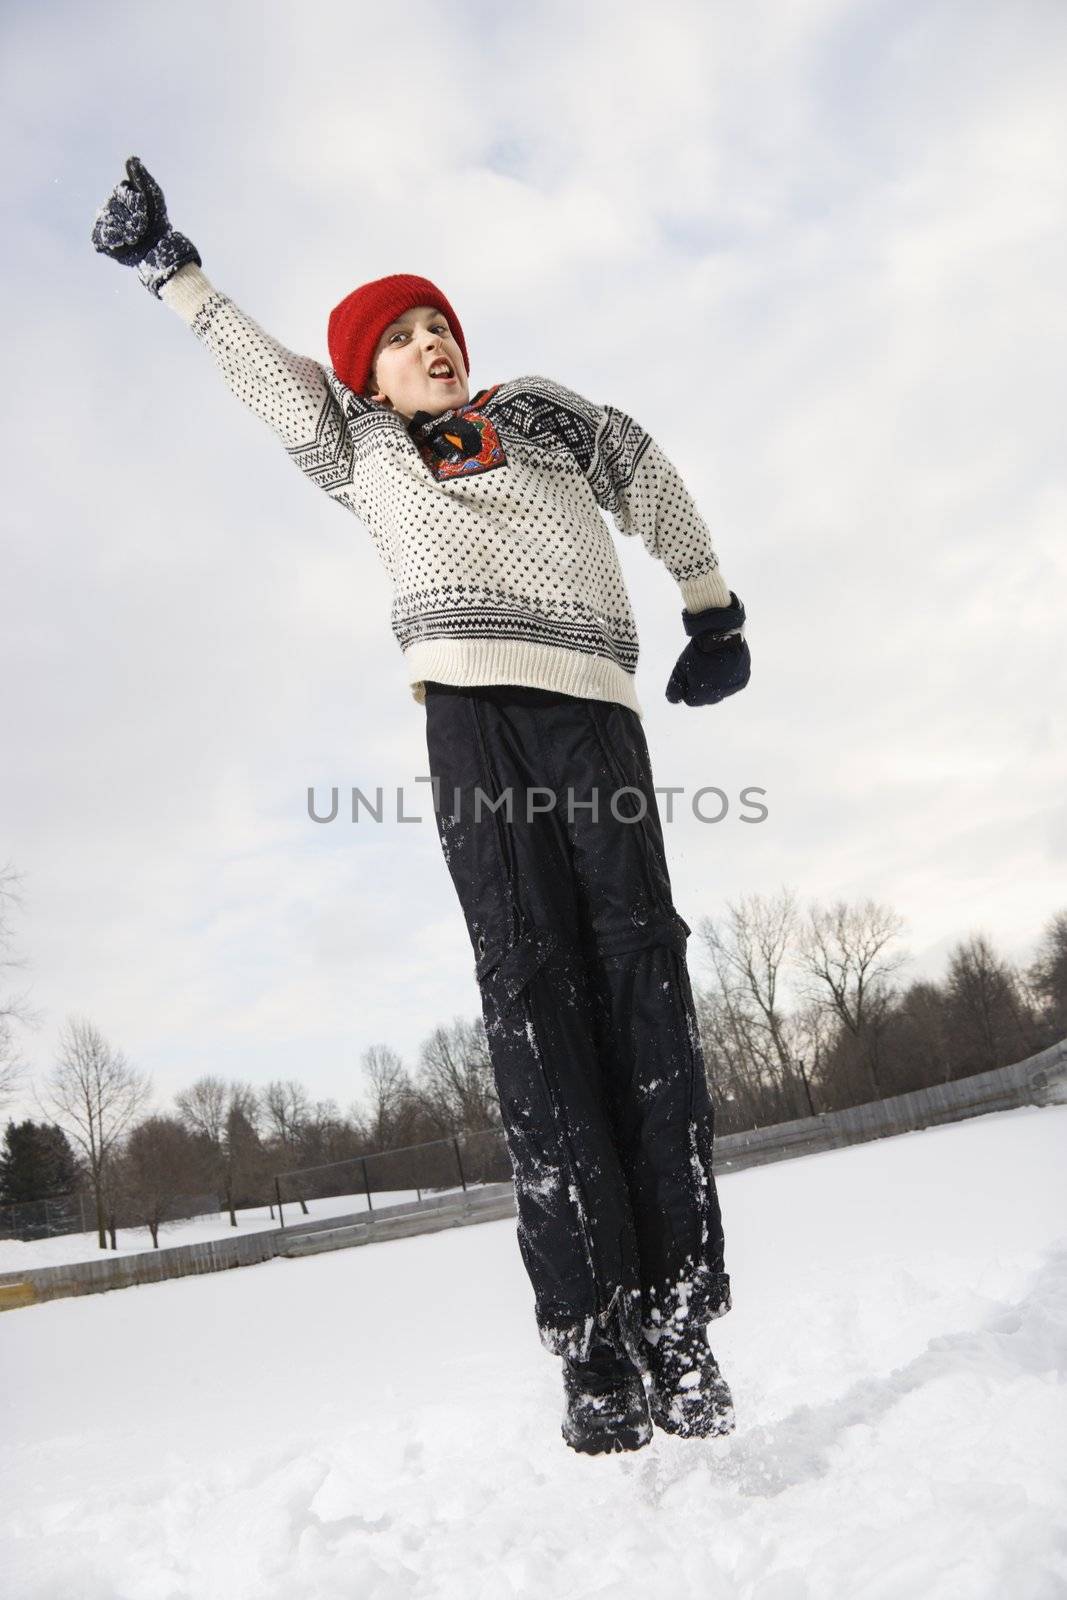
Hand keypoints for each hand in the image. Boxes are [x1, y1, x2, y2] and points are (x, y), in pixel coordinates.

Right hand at [91, 156, 200, 296]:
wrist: (158, 246)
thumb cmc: (158, 220)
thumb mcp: (153, 195)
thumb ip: (142, 178)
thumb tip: (132, 159)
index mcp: (120, 196)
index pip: (121, 191)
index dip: (135, 202)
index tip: (145, 211)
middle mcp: (110, 208)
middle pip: (113, 206)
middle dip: (131, 218)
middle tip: (142, 228)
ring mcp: (106, 224)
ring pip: (106, 220)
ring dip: (124, 230)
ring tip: (135, 237)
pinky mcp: (103, 241)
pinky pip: (97, 236)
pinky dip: (109, 239)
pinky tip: (121, 241)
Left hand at [665, 592, 750, 706]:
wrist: (722, 632)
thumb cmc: (698, 650)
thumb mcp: (681, 668)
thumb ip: (675, 687)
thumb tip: (674, 700)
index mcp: (704, 693)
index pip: (692, 700)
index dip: (688, 687)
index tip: (689, 673)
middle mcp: (720, 693)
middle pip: (707, 698)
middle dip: (702, 687)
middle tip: (701, 668)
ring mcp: (734, 686)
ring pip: (721, 691)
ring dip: (716, 683)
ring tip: (713, 665)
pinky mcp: (743, 678)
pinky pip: (733, 684)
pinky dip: (728, 677)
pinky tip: (724, 665)